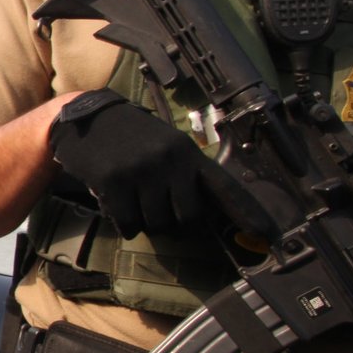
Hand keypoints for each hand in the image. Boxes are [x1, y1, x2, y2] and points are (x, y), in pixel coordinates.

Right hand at [49, 90, 273, 240]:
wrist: (86, 118)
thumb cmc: (129, 137)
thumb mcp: (165, 145)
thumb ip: (185, 174)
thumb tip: (200, 216)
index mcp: (188, 152)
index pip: (224, 187)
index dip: (246, 212)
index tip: (266, 235)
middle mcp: (170, 160)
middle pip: (187, 217)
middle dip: (173, 223)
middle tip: (158, 211)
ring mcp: (142, 170)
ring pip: (156, 223)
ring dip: (145, 222)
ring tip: (134, 202)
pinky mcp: (115, 181)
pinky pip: (128, 222)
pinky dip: (124, 224)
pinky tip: (117, 207)